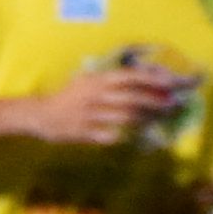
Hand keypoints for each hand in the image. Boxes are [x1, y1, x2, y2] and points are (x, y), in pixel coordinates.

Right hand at [39, 54, 192, 147]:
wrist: (39, 114)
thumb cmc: (70, 95)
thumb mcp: (89, 80)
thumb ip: (114, 79)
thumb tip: (148, 77)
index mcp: (98, 80)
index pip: (131, 76)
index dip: (153, 79)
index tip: (173, 83)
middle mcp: (95, 95)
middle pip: (132, 98)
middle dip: (156, 101)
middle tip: (173, 105)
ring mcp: (89, 114)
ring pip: (124, 117)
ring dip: (145, 119)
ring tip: (158, 120)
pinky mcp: (82, 132)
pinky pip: (107, 136)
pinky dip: (121, 136)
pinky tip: (131, 137)